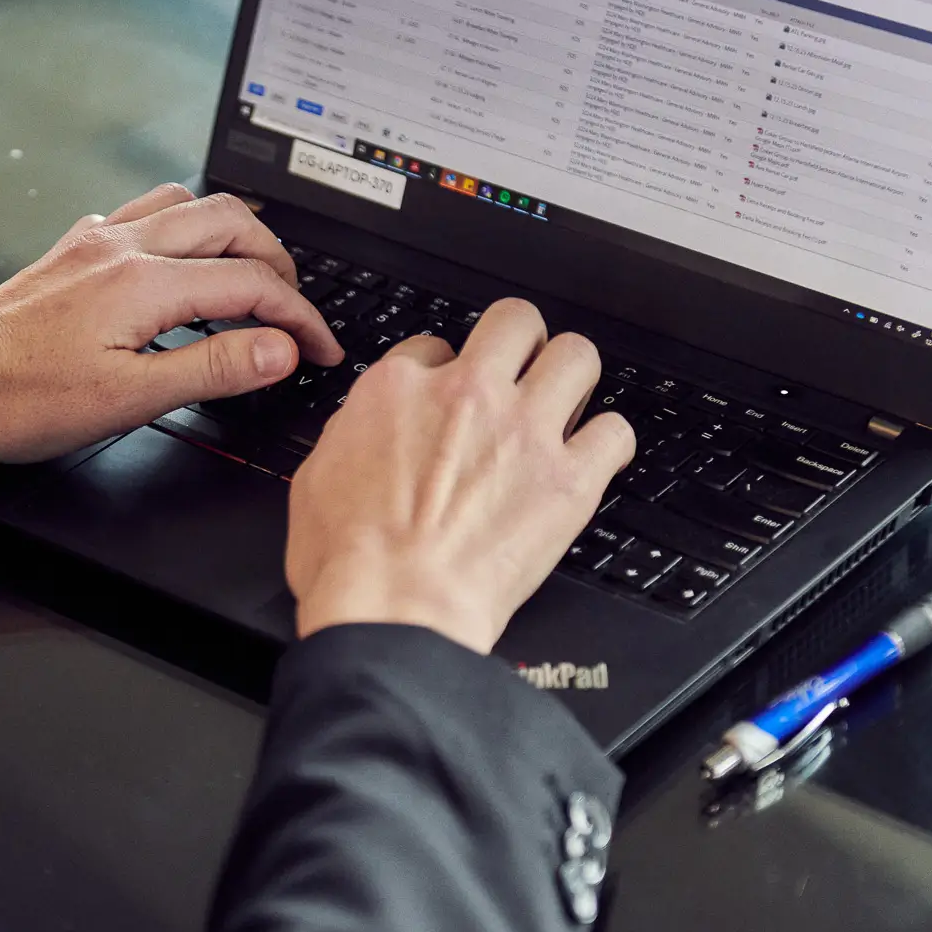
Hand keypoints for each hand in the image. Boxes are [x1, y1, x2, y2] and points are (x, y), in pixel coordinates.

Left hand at [0, 185, 343, 470]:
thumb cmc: (15, 400)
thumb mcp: (130, 400)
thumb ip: (213, 367)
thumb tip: (278, 348)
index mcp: (143, 282)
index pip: (254, 284)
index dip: (302, 319)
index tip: (322, 350)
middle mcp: (122, 247)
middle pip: (233, 223)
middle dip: (281, 265)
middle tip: (298, 313)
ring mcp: (95, 242)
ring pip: (189, 206)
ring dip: (235, 237)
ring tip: (253, 282)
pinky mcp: (73, 251)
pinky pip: (146, 215)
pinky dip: (185, 234)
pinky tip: (181, 269)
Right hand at [286, 300, 635, 654]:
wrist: (393, 609)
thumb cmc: (348, 561)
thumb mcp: (316, 476)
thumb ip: (350, 433)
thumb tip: (366, 428)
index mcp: (397, 390)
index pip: (434, 344)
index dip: (442, 370)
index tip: (446, 396)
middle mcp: (467, 396)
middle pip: (516, 322)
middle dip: (519, 343)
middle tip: (517, 372)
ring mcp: (523, 433)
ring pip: (577, 356)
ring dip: (571, 377)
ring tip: (563, 403)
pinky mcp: (568, 480)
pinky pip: (616, 432)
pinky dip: (608, 442)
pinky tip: (592, 457)